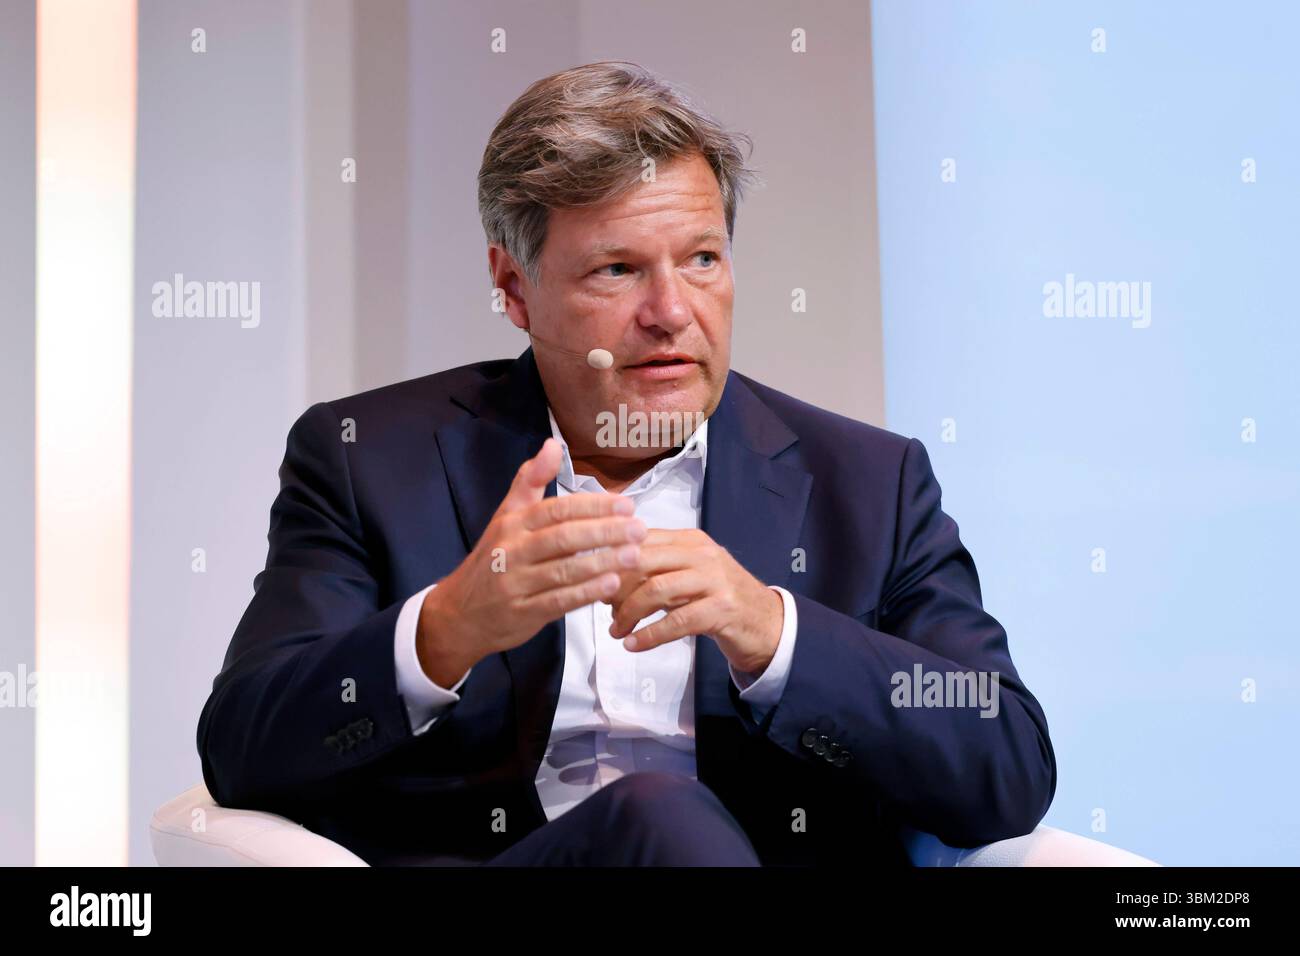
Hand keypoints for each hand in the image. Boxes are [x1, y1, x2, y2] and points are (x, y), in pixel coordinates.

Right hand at [416, 438, 646, 682]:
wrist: (459, 612)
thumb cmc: (492, 559)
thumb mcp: (505, 516)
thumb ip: (530, 480)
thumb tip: (553, 444)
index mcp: (513, 523)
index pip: (557, 509)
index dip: (593, 506)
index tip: (627, 505)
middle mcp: (513, 550)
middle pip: (563, 537)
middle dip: (605, 532)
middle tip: (639, 529)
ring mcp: (516, 583)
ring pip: (563, 570)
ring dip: (602, 562)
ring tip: (634, 555)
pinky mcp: (522, 613)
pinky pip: (558, 602)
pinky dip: (586, 593)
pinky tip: (611, 584)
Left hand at [604, 528, 783, 675]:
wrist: (766, 622)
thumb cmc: (718, 598)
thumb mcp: (688, 575)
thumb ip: (655, 571)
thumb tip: (606, 581)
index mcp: (689, 540)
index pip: (641, 540)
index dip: (612, 560)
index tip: (593, 580)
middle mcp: (702, 553)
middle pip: (643, 561)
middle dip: (615, 586)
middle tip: (601, 607)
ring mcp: (714, 580)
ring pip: (657, 589)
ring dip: (628, 613)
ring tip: (616, 631)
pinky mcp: (722, 609)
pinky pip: (676, 620)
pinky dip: (649, 634)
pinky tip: (634, 645)